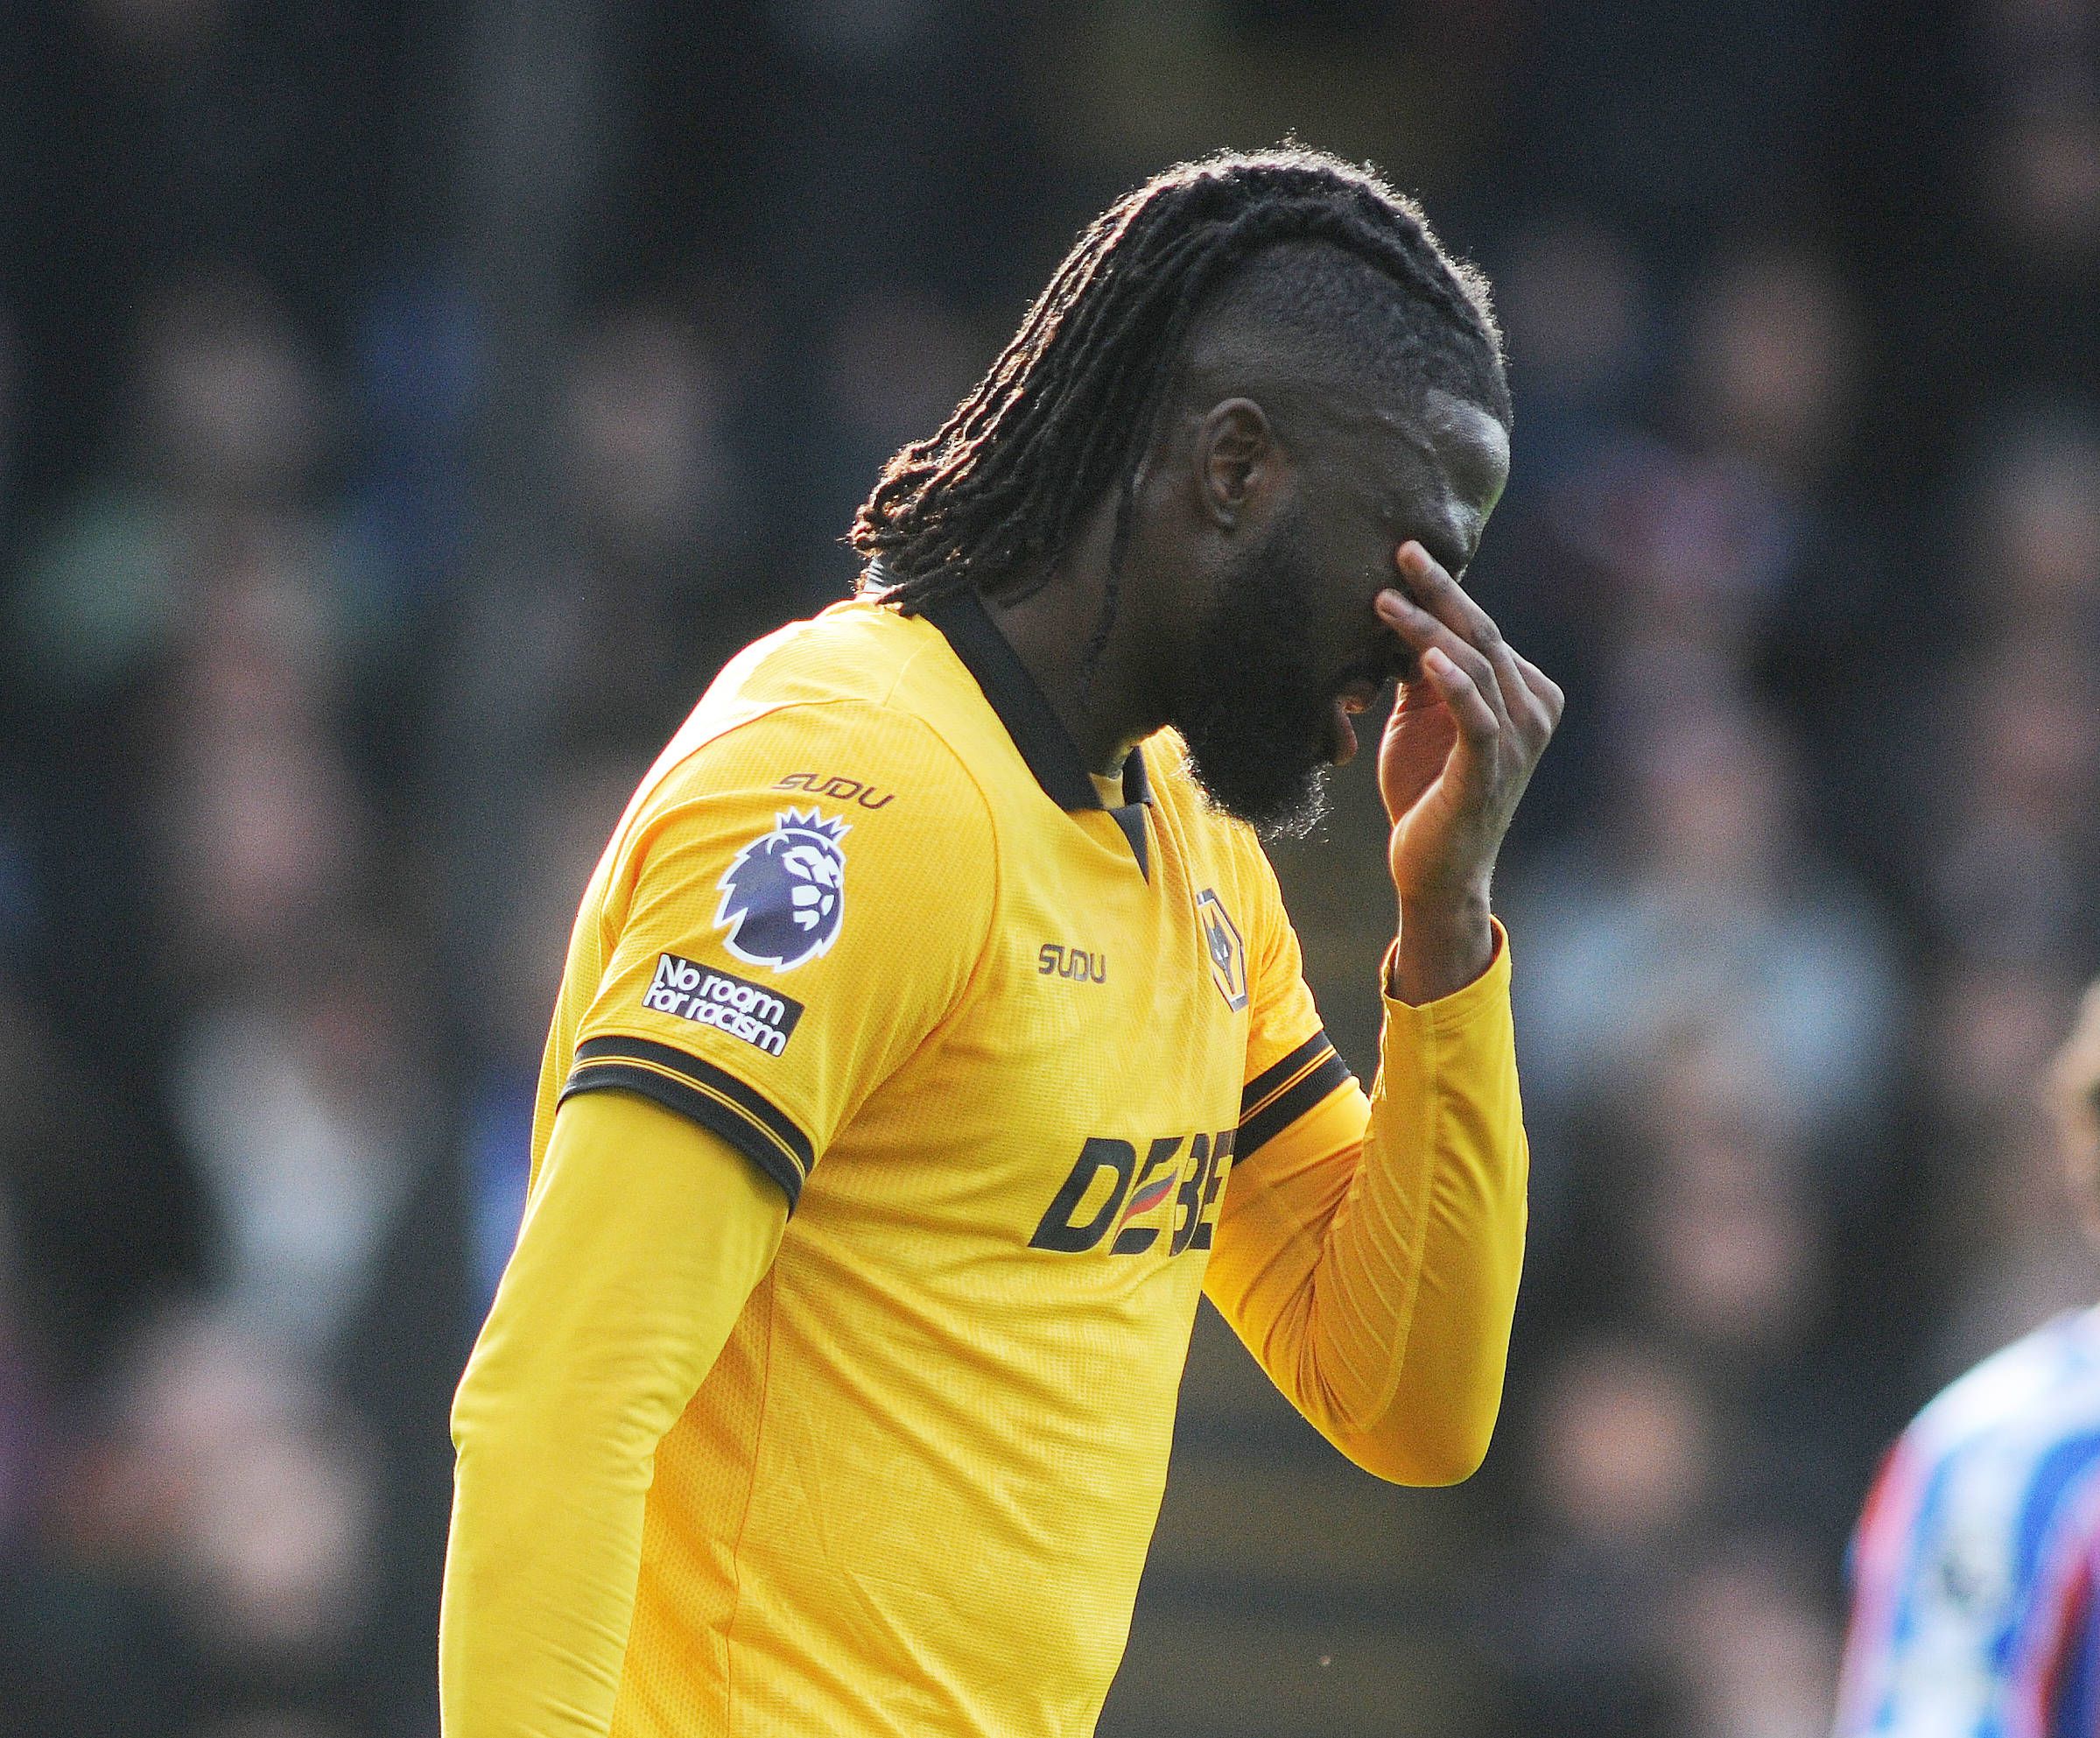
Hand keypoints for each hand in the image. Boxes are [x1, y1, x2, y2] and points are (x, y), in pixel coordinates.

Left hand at [1374, 542, 1562, 1001]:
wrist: (1433, 869)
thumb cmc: (1426, 792)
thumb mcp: (1420, 718)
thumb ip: (1420, 670)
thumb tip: (1396, 613)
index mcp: (1523, 690)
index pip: (1480, 627)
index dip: (1442, 589)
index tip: (1404, 551)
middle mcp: (1532, 709)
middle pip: (1482, 634)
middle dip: (1440, 589)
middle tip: (1402, 549)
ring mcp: (1517, 739)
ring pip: (1475, 665)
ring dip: (1429, 627)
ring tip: (1387, 597)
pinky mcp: (1490, 769)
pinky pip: (1477, 715)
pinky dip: (1453, 683)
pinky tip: (1426, 657)